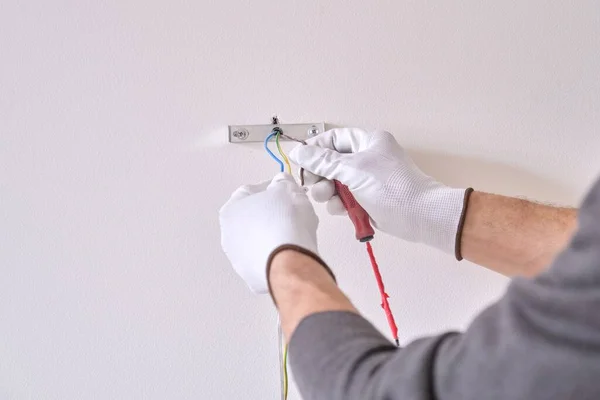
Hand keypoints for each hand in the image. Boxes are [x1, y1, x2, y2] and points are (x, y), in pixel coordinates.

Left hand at [219, 173, 318, 293]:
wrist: (288, 260)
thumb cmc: (285, 219)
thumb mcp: (287, 188)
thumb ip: (282, 182)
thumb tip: (280, 184)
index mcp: (230, 210)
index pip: (251, 192)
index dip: (272, 189)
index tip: (288, 191)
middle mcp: (228, 235)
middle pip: (254, 219)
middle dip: (273, 215)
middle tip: (294, 213)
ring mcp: (238, 259)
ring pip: (259, 242)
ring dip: (274, 237)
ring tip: (296, 235)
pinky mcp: (252, 278)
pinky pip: (267, 261)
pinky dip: (277, 256)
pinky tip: (291, 253)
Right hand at [288, 128, 466, 252]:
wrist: (420, 216)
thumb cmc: (391, 187)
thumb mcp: (353, 169)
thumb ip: (322, 161)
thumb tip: (298, 151)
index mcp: (367, 141)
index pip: (333, 139)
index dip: (315, 149)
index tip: (300, 162)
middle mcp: (366, 158)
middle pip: (330, 163)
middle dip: (319, 174)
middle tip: (312, 184)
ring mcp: (366, 180)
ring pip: (335, 183)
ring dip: (327, 192)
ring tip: (329, 198)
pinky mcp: (366, 200)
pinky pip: (344, 199)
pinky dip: (340, 204)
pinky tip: (342, 210)